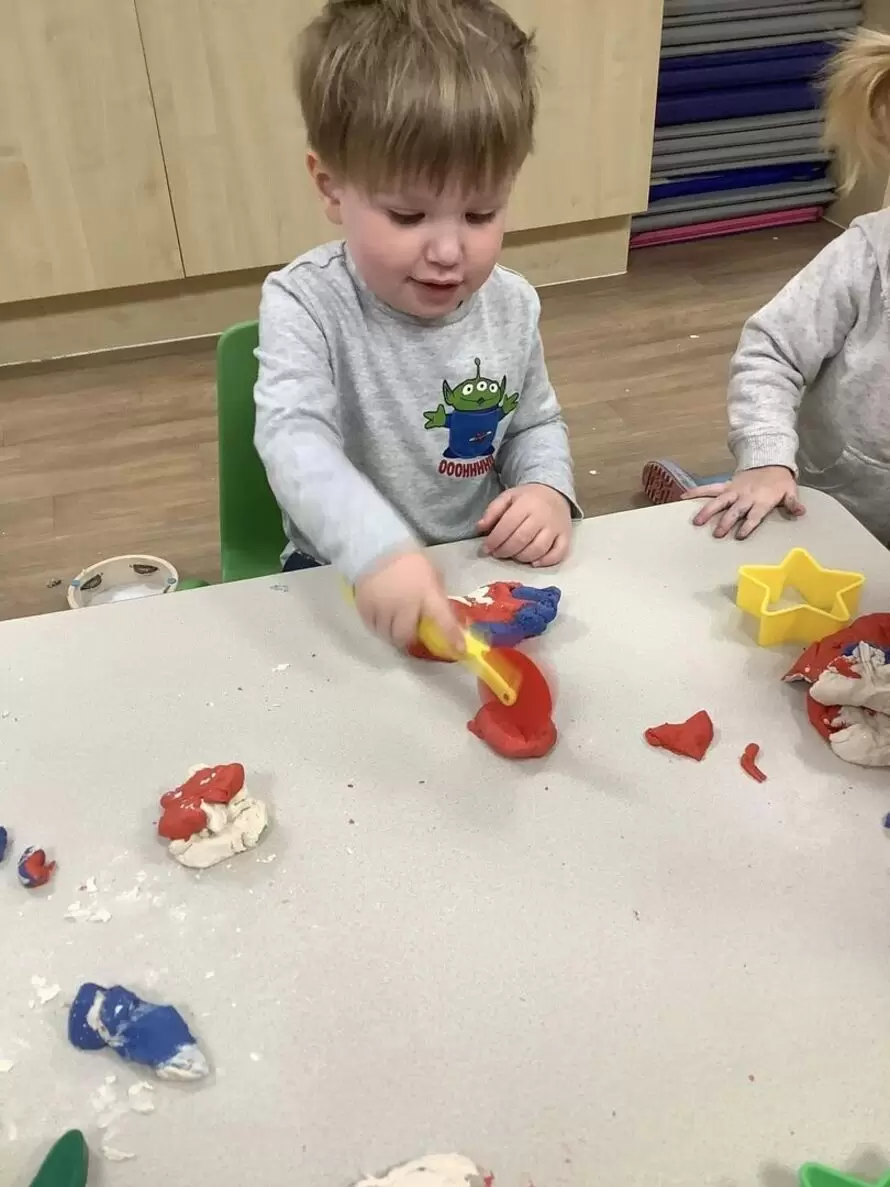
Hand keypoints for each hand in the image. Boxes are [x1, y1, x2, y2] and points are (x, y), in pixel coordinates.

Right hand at [354, 550, 463, 651]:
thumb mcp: (431, 576)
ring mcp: (382, 606)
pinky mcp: (364, 606)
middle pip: (404, 636)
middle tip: (409, 634)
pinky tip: (381, 615)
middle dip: (408, 639)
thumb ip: (436, 598)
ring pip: (385, 635)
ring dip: (391, 633)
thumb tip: (446, 620)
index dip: (452, 637)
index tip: (459, 650)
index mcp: (426, 593)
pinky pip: (371, 626)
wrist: (377, 547)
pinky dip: (377, 625)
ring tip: (393, 623)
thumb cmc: (410, 562)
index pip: (442, 619)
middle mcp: (403, 603)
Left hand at [478, 483, 571, 565]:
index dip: (494, 540)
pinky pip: (558, 554)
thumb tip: (480, 528)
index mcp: (526, 504)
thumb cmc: (528, 498)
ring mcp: (556, 528)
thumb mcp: (508, 497)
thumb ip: (493, 511)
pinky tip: (533, 563)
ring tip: (513, 555)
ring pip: (538, 549)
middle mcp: (542, 516)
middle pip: (521, 540)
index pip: (507, 526)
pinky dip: (545, 562)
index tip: (486, 548)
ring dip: (521, 558)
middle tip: (497, 553)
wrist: (555, 492)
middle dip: (505, 551)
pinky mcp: (566, 536)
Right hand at [683, 466, 804, 538]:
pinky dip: (696, 492)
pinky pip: (709, 489)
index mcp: (762, 500)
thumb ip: (793, 503)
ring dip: (708, 511)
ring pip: (719, 501)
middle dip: (726, 522)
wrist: (769, 461)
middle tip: (717, 534)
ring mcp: (733, 491)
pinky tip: (683, 497)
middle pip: (735, 510)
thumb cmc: (779, 482)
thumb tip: (801, 512)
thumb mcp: (790, 491)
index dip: (748, 525)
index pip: (754, 514)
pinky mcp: (726, 486)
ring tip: (697, 521)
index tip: (740, 536)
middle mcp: (745, 496)